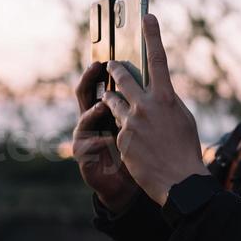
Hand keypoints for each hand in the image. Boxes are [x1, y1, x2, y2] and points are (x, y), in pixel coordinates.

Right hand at [72, 61, 139, 211]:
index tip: (111, 53)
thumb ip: (144, 107)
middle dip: (89, 79)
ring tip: (103, 106)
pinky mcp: (84, 158)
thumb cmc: (137, 153)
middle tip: (98, 66)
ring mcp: (85, 138)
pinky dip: (99, 143)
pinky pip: (87, 147)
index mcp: (107, 110)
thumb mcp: (144, 126)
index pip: (102, 85)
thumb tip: (157, 81)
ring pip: (84, 120)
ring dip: (93, 112)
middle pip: (85, 94)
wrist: (127, 186)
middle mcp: (92, 121)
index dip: (104, 69)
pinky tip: (107, 141)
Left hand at [102, 14, 210, 206]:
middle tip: (110, 64)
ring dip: (113, 100)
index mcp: (167, 98)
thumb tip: (158, 93)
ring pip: (113, 101)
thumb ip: (168, 103)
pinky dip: (122, 129)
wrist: (178, 182)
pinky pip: (117, 126)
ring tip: (116, 103)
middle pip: (122, 78)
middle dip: (115, 69)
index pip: (158, 59)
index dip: (152, 35)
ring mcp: (131, 122)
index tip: (147, 16)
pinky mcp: (121, 138)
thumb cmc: (186, 151)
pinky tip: (134, 143)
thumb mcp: (183, 120)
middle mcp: (147, 105)